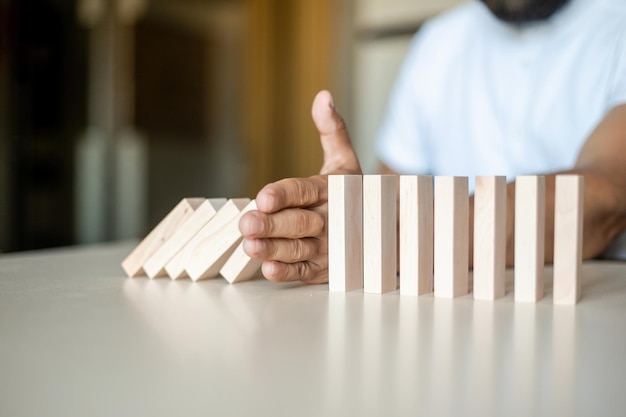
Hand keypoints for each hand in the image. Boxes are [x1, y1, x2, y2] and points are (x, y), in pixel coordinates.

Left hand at [239, 90, 361, 282]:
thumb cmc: (354, 192)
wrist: (385, 228)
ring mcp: (328, 247)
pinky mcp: (324, 268)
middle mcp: (330, 219)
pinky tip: (268, 269)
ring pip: (299, 249)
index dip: (284, 194)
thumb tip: (323, 96)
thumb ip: (332, 130)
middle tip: (247, 224)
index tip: (264, 196)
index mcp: (331, 190)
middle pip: (299, 222)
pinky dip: (287, 273)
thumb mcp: (346, 160)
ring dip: (274, 249)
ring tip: (250, 246)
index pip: (304, 190)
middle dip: (272, 224)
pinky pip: (305, 272)